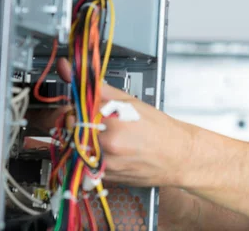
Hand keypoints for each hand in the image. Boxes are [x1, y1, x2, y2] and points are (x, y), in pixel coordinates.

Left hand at [56, 58, 192, 186]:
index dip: (76, 108)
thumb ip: (98, 88)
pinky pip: (84, 165)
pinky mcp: (105, 178)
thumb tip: (70, 70)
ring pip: (76, 149)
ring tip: (107, 138)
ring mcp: (105, 164)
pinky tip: (110, 151)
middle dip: (78, 125)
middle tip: (99, 124)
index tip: (84, 108)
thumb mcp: (130, 102)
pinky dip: (91, 156)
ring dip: (83, 142)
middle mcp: (107, 144)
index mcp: (112, 121)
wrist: (178, 157)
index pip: (74, 111)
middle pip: (72, 131)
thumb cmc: (159, 129)